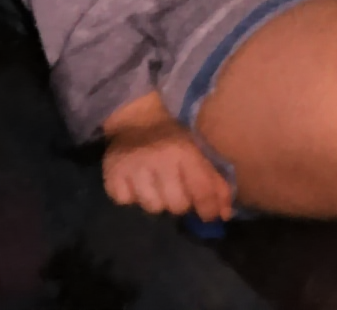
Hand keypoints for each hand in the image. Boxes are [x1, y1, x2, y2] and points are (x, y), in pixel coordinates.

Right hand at [102, 92, 232, 221]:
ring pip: (152, 208)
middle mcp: (159, 159)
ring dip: (157, 201)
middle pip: (177, 206)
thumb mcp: (199, 152)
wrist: (138, 120)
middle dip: (181, 203)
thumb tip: (225, 214)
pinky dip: (132, 197)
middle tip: (178, 191)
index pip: (202, 191)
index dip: (209, 209)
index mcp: (185, 151)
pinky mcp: (112, 175)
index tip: (209, 216)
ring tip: (157, 185)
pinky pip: (126, 203)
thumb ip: (214, 181)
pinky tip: (136, 182)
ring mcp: (133, 168)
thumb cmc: (174, 139)